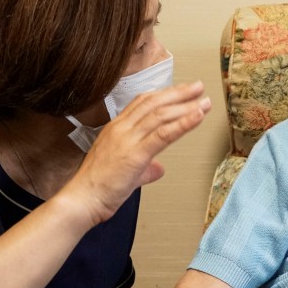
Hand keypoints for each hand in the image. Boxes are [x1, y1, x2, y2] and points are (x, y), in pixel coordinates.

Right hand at [68, 81, 210, 224]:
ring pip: (161, 115)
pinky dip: (183, 123)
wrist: (82, 199)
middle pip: (154, 103)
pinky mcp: (136, 154)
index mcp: (116, 128)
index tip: (180, 91)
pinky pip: (163, 134)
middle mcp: (122, 128)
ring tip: (204, 101)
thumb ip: (145, 168)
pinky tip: (197, 116)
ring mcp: (128, 139)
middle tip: (198, 88)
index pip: (142, 102)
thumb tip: (159, 168)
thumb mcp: (125, 172)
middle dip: (179, 94)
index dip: (163, 94)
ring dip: (186, 105)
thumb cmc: (98, 187)